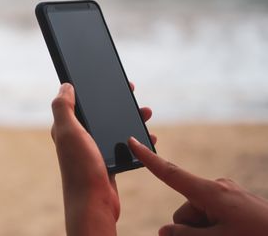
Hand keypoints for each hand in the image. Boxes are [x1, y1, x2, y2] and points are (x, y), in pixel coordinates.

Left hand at [51, 82, 154, 235]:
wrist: (94, 203)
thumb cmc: (80, 168)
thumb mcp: (68, 132)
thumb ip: (63, 107)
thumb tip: (65, 85)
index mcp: (67, 127)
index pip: (79, 101)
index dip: (92, 88)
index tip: (110, 79)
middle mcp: (78, 137)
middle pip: (99, 112)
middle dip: (116, 101)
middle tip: (132, 92)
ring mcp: (94, 149)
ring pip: (113, 126)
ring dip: (130, 118)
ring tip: (146, 112)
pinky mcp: (107, 161)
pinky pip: (124, 144)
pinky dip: (137, 139)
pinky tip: (149, 137)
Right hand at [128, 137, 267, 235]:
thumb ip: (185, 235)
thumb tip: (164, 231)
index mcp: (210, 192)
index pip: (170, 173)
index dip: (148, 159)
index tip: (132, 142)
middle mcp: (217, 188)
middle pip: (185, 210)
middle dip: (190, 229)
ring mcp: (229, 195)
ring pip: (199, 216)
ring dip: (204, 232)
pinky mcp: (237, 203)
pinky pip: (213, 215)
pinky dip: (214, 229)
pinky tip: (230, 234)